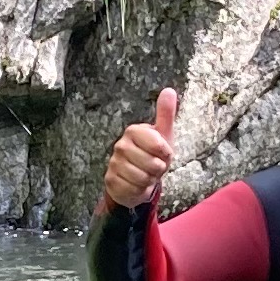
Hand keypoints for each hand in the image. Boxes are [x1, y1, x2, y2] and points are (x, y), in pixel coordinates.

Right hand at [102, 89, 179, 211]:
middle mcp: (120, 145)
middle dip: (158, 170)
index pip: (159, 145)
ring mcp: (114, 163)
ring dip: (150, 180)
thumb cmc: (152, 154)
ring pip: (143, 178)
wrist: (137, 178)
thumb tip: (169, 90)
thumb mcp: (163, 135)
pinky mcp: (110, 180)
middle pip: (152, 164)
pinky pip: (134, 189)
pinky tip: (137, 184)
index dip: (166, 154)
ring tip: (146, 175)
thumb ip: (165, 114)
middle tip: (154, 166)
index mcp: (134, 131)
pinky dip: (140, 190)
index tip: (163, 153)